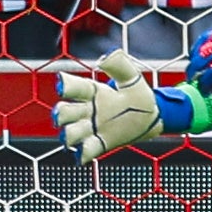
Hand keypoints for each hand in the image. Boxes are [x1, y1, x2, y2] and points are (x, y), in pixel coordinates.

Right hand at [51, 52, 189, 159]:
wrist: (152, 117)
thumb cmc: (138, 95)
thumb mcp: (132, 78)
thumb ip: (120, 65)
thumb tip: (104, 57)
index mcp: (93, 92)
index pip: (75, 87)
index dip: (66, 85)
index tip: (61, 85)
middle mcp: (88, 110)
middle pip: (66, 112)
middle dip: (60, 114)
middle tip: (59, 116)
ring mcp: (92, 128)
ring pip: (71, 133)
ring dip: (67, 135)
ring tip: (69, 137)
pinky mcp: (100, 144)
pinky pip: (86, 151)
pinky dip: (81, 154)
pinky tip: (81, 154)